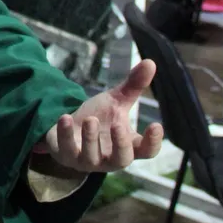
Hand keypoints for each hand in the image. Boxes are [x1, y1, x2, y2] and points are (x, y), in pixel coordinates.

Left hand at [32, 60, 163, 172]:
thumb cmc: (99, 118)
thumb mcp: (115, 102)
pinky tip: (65, 118)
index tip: (156, 125)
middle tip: (118, 125)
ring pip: (92, 157)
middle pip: (122, 159)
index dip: (153, 142)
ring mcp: (88, 160)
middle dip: (120, 144)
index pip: (146, 151)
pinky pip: (66, 150)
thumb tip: (150, 62)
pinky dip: (66, 134)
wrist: (69, 126)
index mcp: (128, 145)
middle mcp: (110, 157)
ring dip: (91, 138)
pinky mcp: (66, 156)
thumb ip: (133, 87)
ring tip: (91, 119)